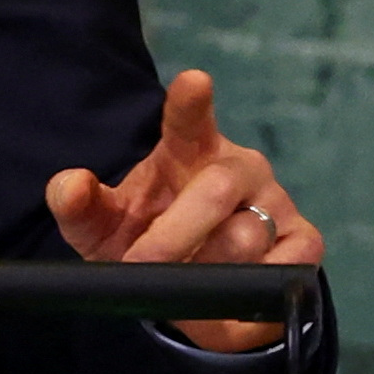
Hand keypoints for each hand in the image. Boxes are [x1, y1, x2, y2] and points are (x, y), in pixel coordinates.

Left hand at [44, 69, 321, 353]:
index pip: (190, 119)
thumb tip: (70, 185)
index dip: (191, 102)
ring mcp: (275, 200)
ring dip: (208, 270)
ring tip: (187, 281)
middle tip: (142, 265)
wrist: (189, 287)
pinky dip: (249, 290)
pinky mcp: (304, 239)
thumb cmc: (144, 239)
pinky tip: (232, 292)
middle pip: (214, 191)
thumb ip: (79, 206)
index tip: (193, 81)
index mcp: (187, 150)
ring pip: (246, 237)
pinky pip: (283, 267)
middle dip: (174, 235)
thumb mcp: (102, 229)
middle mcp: (237, 167)